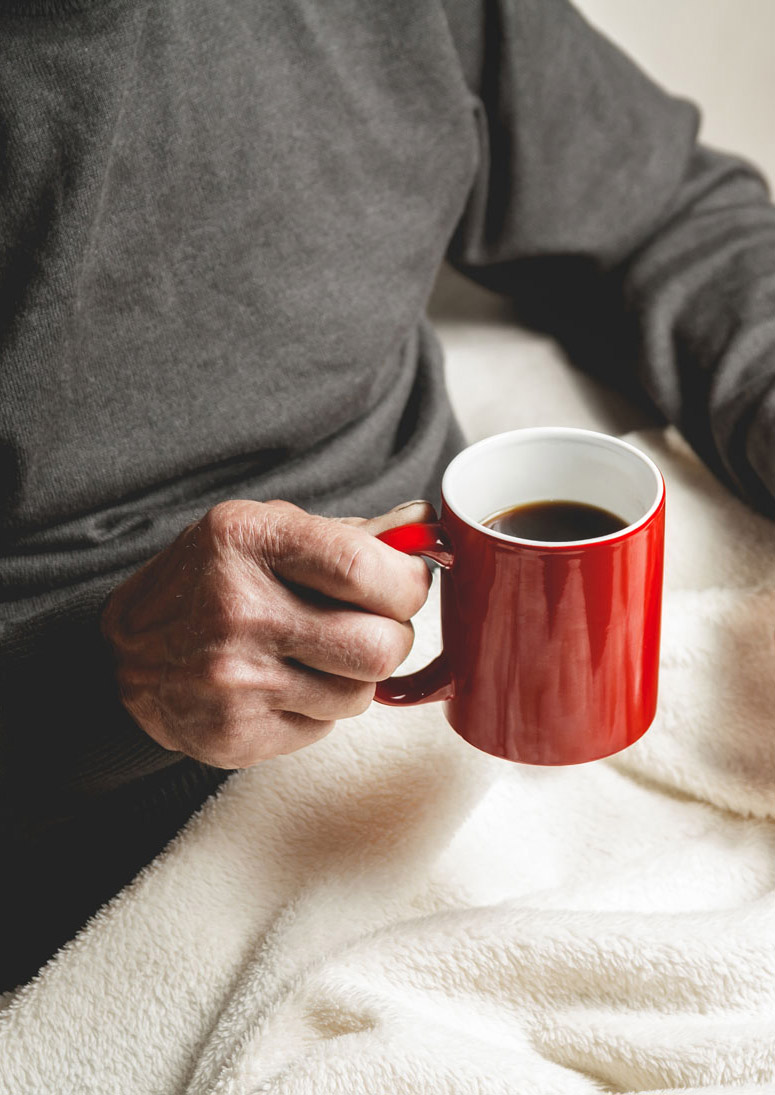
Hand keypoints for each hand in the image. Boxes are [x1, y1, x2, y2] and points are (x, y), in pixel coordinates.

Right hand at [100, 500, 433, 767]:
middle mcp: (239, 611)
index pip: (364, 568)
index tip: (407, 582)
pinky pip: (325, 728)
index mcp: (248, 542)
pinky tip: (284, 684)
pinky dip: (318, 707)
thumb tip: (425, 527)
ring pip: (361, 694)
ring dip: (355, 675)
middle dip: (393, 636)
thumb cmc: (208, 583)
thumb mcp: (263, 532)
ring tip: (317, 654)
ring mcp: (235, 681)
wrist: (127, 657)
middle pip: (379, 646)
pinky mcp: (237, 735)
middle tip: (372, 624)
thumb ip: (345, 535)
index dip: (409, 581)